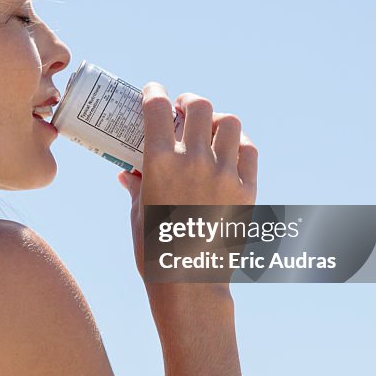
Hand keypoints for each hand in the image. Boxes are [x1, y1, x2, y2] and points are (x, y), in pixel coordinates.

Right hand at [117, 82, 257, 279]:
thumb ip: (136, 186)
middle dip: (189, 102)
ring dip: (217, 121)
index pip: (157, 107)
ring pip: (229, 123)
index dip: (155, 92)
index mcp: (160, 162)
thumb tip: (126, 172)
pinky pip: (249, 151)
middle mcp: (194, 160)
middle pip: (199, 106)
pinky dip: (239, 145)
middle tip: (184, 109)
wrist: (190, 283)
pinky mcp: (246, 189)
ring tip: (209, 129)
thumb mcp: (139, 214)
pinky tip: (229, 152)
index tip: (153, 92)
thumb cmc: (155, 251)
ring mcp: (223, 173)